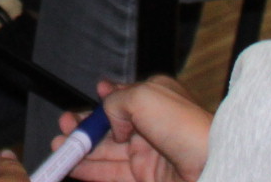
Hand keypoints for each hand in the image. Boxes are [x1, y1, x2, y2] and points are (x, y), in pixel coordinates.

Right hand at [63, 78, 211, 181]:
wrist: (211, 167)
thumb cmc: (186, 127)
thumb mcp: (144, 96)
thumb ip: (116, 102)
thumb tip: (108, 118)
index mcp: (155, 97)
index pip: (120, 98)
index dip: (99, 102)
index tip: (80, 107)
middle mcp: (151, 125)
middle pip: (109, 126)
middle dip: (84, 127)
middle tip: (64, 128)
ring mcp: (148, 153)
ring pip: (107, 151)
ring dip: (82, 150)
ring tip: (59, 147)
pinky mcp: (146, 178)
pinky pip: (112, 173)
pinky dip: (91, 170)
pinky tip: (73, 166)